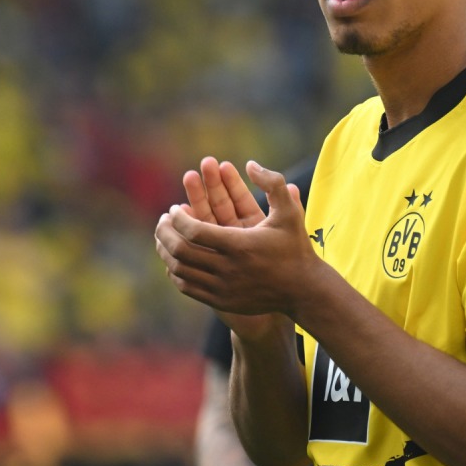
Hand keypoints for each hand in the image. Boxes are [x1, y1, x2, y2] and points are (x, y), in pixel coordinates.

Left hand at [156, 160, 313, 330]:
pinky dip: (175, 271)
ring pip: (180, 270)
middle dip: (166, 232)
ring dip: (166, 250)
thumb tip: (250, 164)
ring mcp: (223, 289)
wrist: (303, 290)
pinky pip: (187, 287)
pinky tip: (173, 258)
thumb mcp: (289, 212)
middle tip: (163, 219)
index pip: (194, 231)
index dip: (179, 218)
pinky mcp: (221, 302)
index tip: (174, 209)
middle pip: (181, 251)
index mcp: (240, 245)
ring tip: (164, 235)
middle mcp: (228, 269)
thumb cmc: (295, 247)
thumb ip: (273, 184)